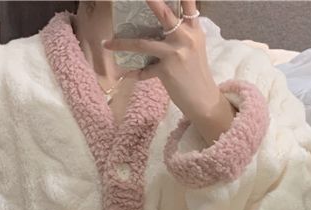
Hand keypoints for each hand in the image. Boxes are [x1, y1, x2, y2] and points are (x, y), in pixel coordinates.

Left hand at [105, 1, 234, 143]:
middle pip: (165, 14)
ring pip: (143, 44)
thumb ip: (182, 35)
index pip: (189, 5)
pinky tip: (127, 74)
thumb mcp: (194, 48)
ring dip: (123, 44)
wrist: (203, 99)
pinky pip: (144, 71)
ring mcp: (174, 54)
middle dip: (152, 2)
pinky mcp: (166, 71)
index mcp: (194, 30)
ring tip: (108, 43)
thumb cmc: (197, 73)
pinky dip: (135, 73)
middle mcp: (185, 38)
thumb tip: (162, 28)